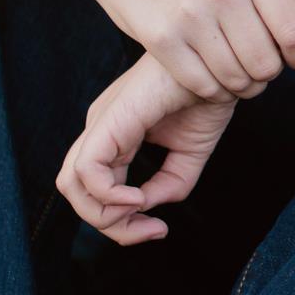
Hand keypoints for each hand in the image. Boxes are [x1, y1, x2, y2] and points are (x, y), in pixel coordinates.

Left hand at [56, 53, 236, 245]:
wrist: (222, 64)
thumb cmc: (205, 97)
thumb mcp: (189, 154)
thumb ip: (168, 185)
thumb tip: (147, 208)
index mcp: (114, 135)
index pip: (95, 189)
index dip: (122, 221)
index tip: (158, 229)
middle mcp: (99, 130)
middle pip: (76, 192)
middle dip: (110, 226)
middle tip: (151, 231)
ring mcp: (100, 124)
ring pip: (72, 185)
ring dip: (105, 216)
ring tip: (143, 217)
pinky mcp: (109, 121)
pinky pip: (87, 171)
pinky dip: (108, 195)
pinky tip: (139, 199)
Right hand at [89, 0, 294, 101]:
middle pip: (267, 64)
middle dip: (270, 72)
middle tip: (263, 65)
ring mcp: (188, 15)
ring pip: (236, 79)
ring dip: (244, 85)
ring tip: (242, 72)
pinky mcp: (160, 38)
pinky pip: (202, 84)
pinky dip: (214, 90)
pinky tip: (215, 77)